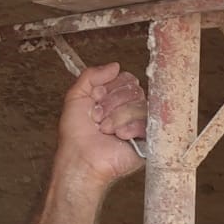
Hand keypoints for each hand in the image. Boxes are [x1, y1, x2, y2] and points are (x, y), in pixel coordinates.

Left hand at [56, 63, 146, 187]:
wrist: (81, 158)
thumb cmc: (76, 134)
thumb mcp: (76, 96)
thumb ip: (91, 75)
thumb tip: (115, 65)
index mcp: (114, 97)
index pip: (126, 78)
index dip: (110, 88)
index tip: (95, 99)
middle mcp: (129, 108)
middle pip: (134, 89)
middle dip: (111, 104)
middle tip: (98, 118)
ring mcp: (139, 123)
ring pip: (140, 105)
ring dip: (117, 118)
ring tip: (106, 130)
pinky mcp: (147, 139)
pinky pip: (147, 122)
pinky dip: (129, 128)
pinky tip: (120, 137)